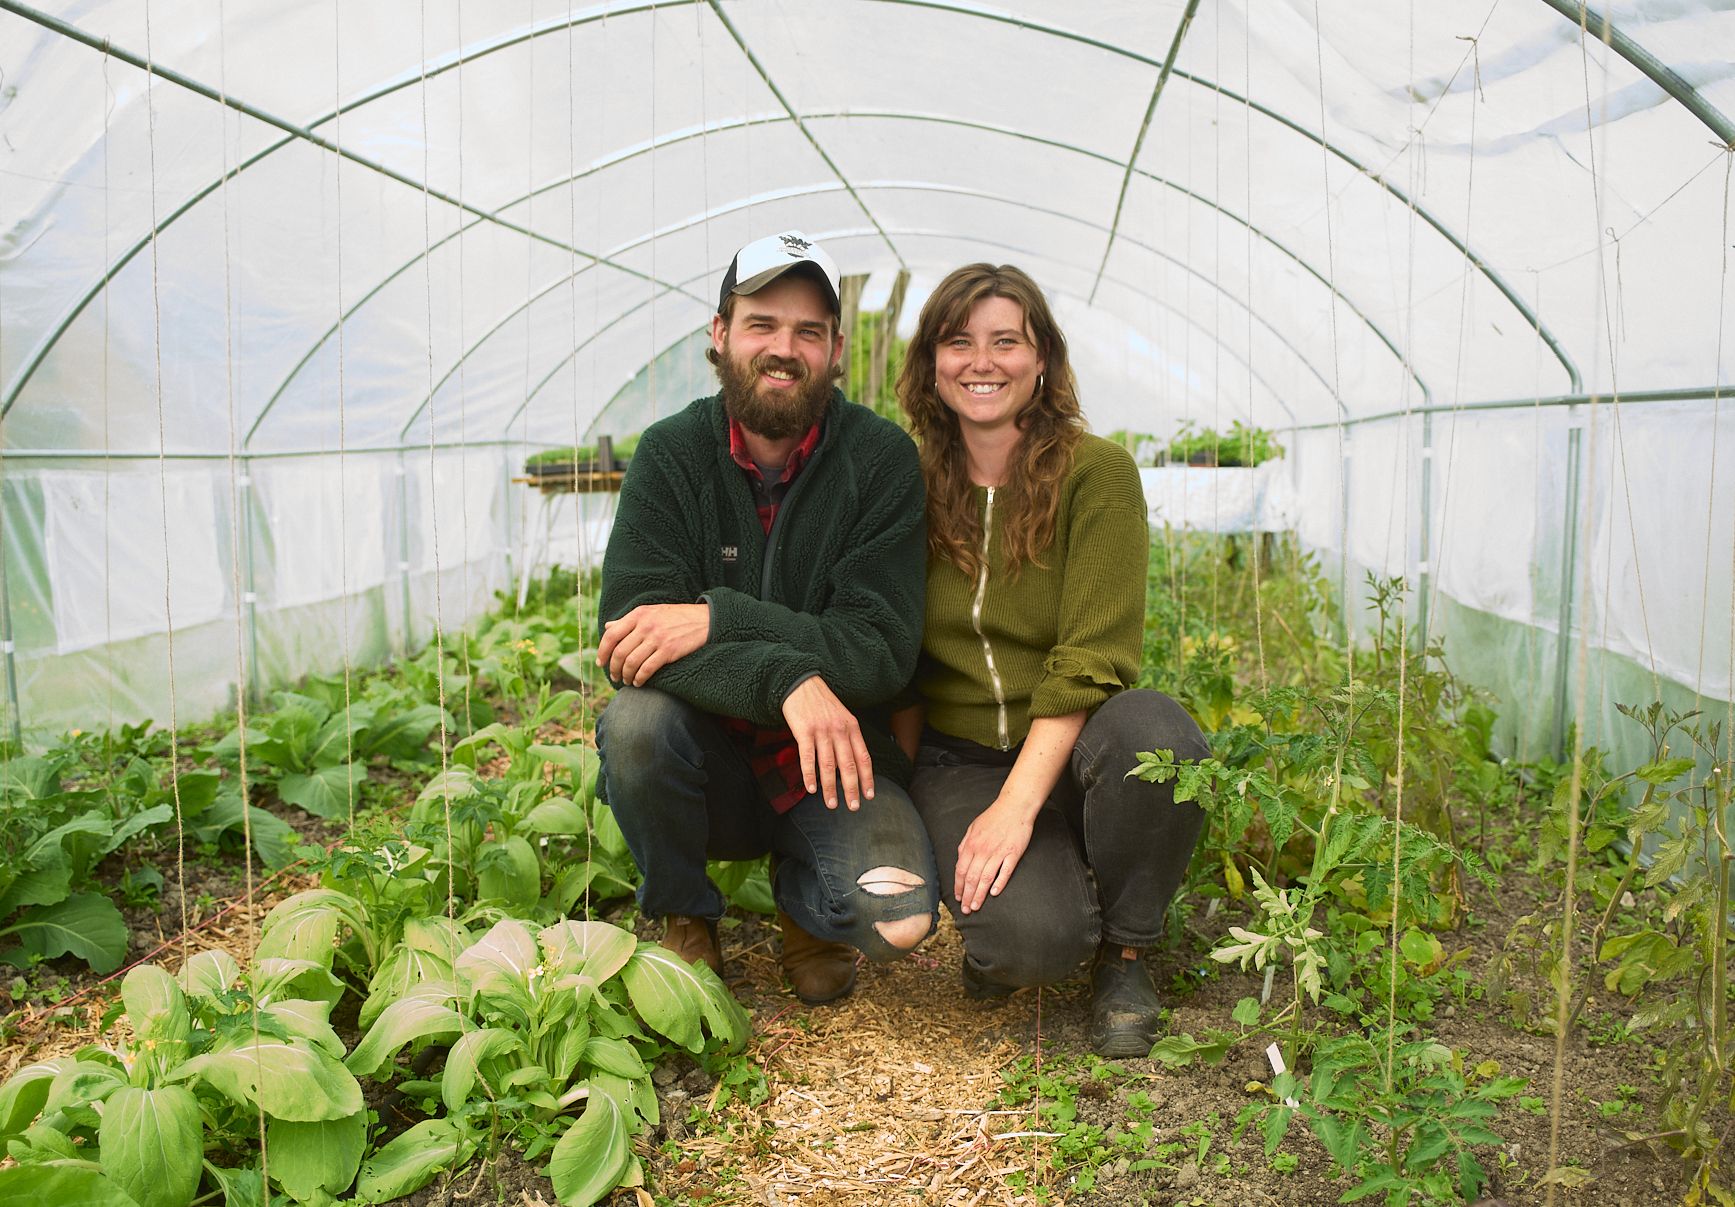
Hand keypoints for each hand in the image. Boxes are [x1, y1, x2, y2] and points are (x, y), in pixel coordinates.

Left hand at [597, 603, 708, 685]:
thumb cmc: (676, 616)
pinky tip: (639, 682)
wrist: (704, 619)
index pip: (611, 635)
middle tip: (614, 677)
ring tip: (626, 681)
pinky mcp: (669, 651)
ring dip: (625, 676)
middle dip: (614, 668)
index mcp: (638, 614)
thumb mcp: (651, 612)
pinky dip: (639, 678)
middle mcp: (645, 625)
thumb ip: (628, 620)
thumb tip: (608, 626)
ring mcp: (657, 638)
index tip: (601, 663)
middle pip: (620, 652)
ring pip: (631, 662)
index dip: (602, 651)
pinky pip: (647, 669)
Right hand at [781, 677, 873, 809]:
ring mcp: (822, 731)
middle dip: (852, 789)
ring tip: (831, 804)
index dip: (867, 778)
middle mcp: (840, 730)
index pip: (863, 757)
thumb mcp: (842, 717)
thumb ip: (848, 738)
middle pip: (849, 765)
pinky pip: (808, 757)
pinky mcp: (804, 731)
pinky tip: (812, 788)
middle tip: (853, 807)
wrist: (801, 684)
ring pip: (829, 765)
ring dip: (831, 788)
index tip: (869, 796)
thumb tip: (851, 764)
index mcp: (852, 727)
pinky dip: (810, 775)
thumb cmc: (821, 703)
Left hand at [954, 799, 1034, 913]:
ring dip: (979, 895)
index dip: (959, 886)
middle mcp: (983, 850)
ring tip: (976, 906)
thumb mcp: (973, 827)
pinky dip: (999, 884)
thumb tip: (959, 858)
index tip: (958, 897)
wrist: (1014, 806)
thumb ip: (965, 844)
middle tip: (966, 909)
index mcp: (971, 844)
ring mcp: (998, 852)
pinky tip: (994, 894)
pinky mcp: (1013, 853)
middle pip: (972, 878)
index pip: (961, 870)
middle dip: (967, 896)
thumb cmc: (994, 817)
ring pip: (986, 878)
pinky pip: (1005, 872)